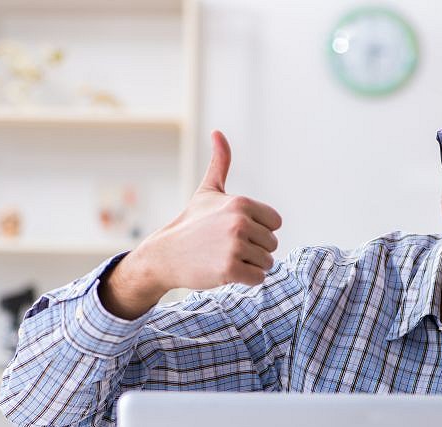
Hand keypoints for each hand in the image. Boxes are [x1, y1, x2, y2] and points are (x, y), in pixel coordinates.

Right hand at [101, 130, 281, 318]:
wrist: (166, 255)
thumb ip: (220, 163)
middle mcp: (239, 222)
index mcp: (240, 203)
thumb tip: (217, 132)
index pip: (275, 223)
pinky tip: (226, 272)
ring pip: (266, 263)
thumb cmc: (190, 223)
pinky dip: (246, 280)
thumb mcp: (207, 191)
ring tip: (226, 259)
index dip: (259, 230)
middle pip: (272, 244)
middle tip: (227, 248)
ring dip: (250, 266)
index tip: (236, 231)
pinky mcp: (229, 269)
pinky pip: (258, 278)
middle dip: (254, 250)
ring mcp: (234, 246)